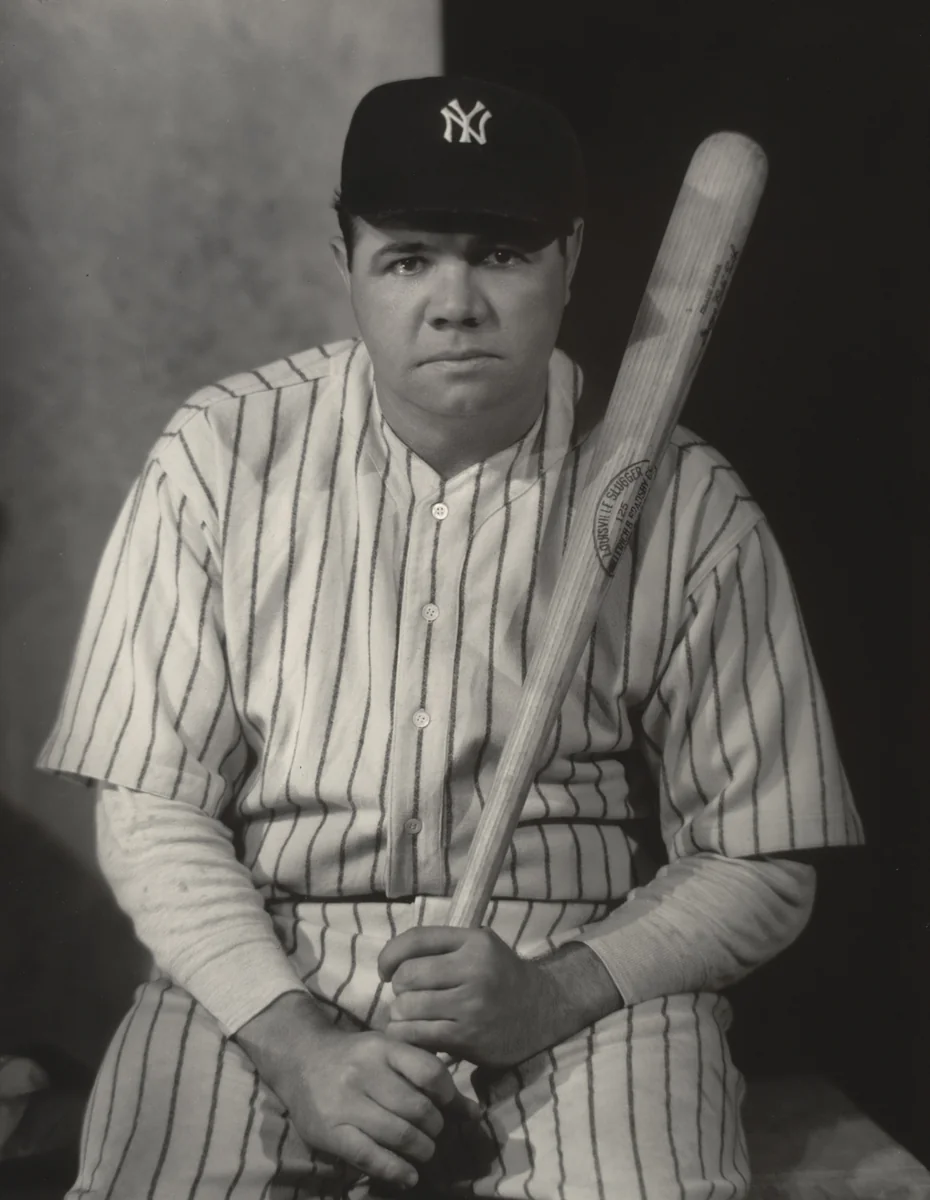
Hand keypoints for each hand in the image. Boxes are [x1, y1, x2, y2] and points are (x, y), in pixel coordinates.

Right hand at [236, 993, 482, 1191]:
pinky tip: (408, 1174)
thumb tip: (474, 1113)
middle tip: (434, 1132)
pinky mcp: (330, 1132)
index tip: (449, 1107)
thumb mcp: (390, 1052)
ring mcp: (345, 1102)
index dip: (449, 1096)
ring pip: (399, 1134)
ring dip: (421, 1150)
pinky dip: (397, 1170)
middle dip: (436, 1128)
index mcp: (384, 1048)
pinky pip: (371, 1157)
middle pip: (418, 1108)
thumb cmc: (356, 1057)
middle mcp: (365, 1072)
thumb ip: (428, 1075)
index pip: (430, 1073)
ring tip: (423, 1151)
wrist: (300, 1058)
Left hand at [378, 927, 569, 1068]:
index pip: (415, 940)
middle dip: (398, 989)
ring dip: (400, 1015)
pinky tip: (413, 1034)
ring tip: (410, 1017)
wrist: (543, 1011)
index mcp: (474, 941)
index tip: (385, 970)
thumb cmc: (501, 976)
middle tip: (406, 996)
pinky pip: (420, 1035)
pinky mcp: (470, 1037)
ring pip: (409, 1007)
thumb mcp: (479, 946)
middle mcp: (474, 969)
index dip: (389, 955)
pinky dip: (407, 1036)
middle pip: (408, 975)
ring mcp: (472, 1005)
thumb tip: (391, 961)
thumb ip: (442, 947)